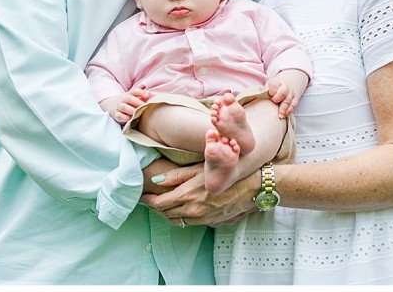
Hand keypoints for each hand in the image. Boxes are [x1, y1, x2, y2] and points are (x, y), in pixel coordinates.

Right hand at [109, 88, 151, 124]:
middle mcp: (123, 99)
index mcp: (129, 94)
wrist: (113, 106)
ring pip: (123, 107)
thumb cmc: (129, 103)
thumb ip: (143, 97)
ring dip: (130, 109)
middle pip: (128, 98)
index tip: (147, 96)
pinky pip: (119, 115)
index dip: (140, 92)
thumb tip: (150, 95)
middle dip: (136, 101)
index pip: (134, 91)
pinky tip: (129, 119)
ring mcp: (119, 107)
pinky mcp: (116, 115)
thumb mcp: (135, 98)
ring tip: (136, 113)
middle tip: (143, 105)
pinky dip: (124, 117)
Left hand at [141, 164, 258, 227]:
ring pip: (177, 221)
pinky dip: (181, 217)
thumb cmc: (225, 172)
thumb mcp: (199, 169)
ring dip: (167, 214)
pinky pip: (190, 223)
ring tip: (162, 205)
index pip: (160, 204)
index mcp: (188, 196)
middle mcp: (193, 211)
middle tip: (149, 200)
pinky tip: (181, 209)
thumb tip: (156, 180)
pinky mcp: (211, 222)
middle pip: (166, 214)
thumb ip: (176, 176)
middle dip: (155, 208)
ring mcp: (202, 218)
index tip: (141, 196)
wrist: (251, 186)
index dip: (148, 201)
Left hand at [266, 69, 309, 117]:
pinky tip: (285, 115)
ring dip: (284, 108)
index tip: (270, 94)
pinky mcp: (296, 98)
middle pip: (283, 92)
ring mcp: (291, 93)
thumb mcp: (271, 83)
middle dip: (278, 98)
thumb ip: (266, 90)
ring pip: (288, 100)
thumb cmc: (277, 85)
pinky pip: (294, 105)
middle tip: (274, 102)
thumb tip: (258, 97)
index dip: (272, 90)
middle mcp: (285, 87)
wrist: (292, 80)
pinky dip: (290, 110)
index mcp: (277, 82)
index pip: (274, 85)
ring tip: (280, 116)